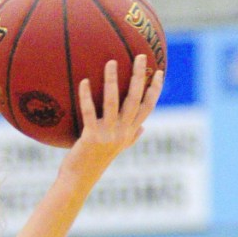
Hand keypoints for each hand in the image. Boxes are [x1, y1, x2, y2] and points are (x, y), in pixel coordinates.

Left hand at [68, 55, 163, 171]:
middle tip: (138, 56)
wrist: (79, 180)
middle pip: (135, 100)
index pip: (148, 107)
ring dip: (112, 81)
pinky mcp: (90, 136)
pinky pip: (89, 112)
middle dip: (138, 77)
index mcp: (130, 133)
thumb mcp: (118, 150)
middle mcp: (122, 132)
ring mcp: (108, 134)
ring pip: (113, 102)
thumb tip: (144, 128)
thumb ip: (131, 138)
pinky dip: (86, 96)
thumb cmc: (94, 162)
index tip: (159, 72)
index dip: (154, 89)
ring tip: (110, 62)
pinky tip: (84, 81)